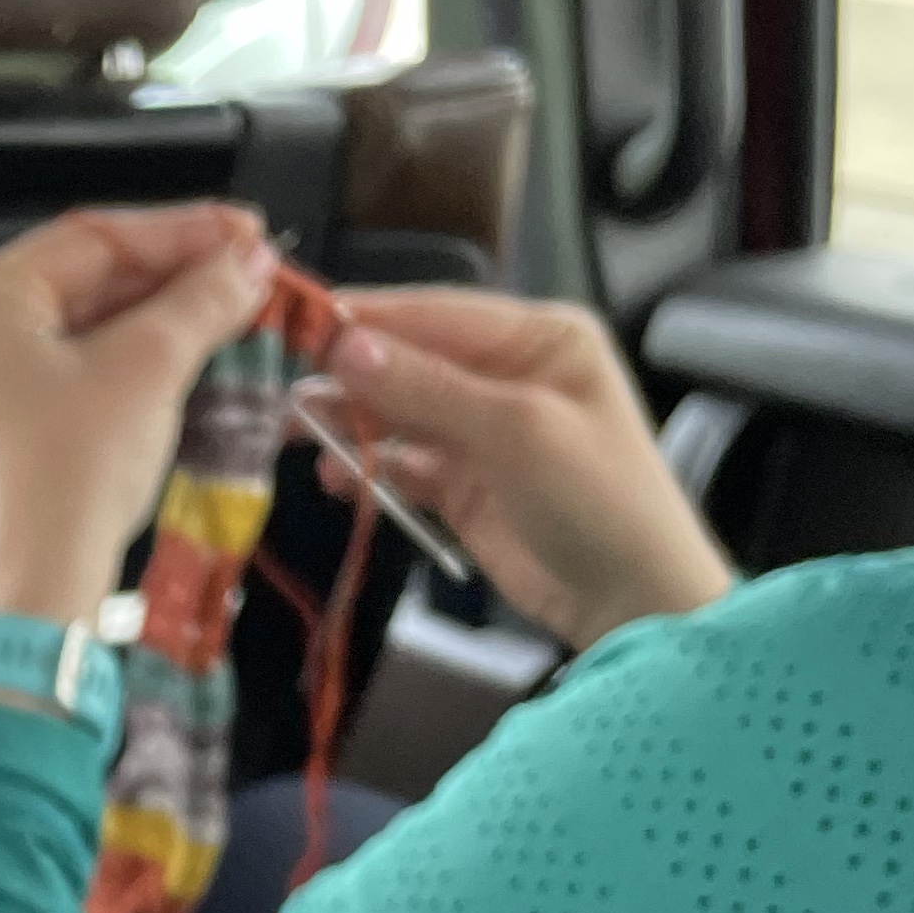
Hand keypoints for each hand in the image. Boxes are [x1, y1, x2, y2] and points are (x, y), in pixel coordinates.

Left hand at [0, 206, 281, 629]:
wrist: (37, 589)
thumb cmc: (68, 475)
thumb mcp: (148, 366)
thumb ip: (201, 300)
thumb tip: (244, 264)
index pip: (92, 238)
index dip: (181, 230)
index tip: (242, 233)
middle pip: (82, 283)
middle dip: (171, 278)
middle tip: (243, 273)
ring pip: (78, 332)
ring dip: (155, 321)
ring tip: (227, 313)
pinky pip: (67, 379)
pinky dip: (124, 366)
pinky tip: (181, 361)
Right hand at [319, 286, 735, 650]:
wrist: (633, 599)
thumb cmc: (596, 497)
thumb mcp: (515, 430)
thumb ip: (426, 387)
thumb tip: (344, 346)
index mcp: (539, 338)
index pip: (436, 313)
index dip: (366, 318)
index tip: (296, 322)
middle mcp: (509, 374)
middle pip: (411, 361)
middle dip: (349, 375)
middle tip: (279, 386)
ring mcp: (485, 432)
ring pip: (399, 413)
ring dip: (350, 423)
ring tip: (294, 434)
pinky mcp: (465, 486)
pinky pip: (403, 465)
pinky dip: (368, 470)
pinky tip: (335, 478)